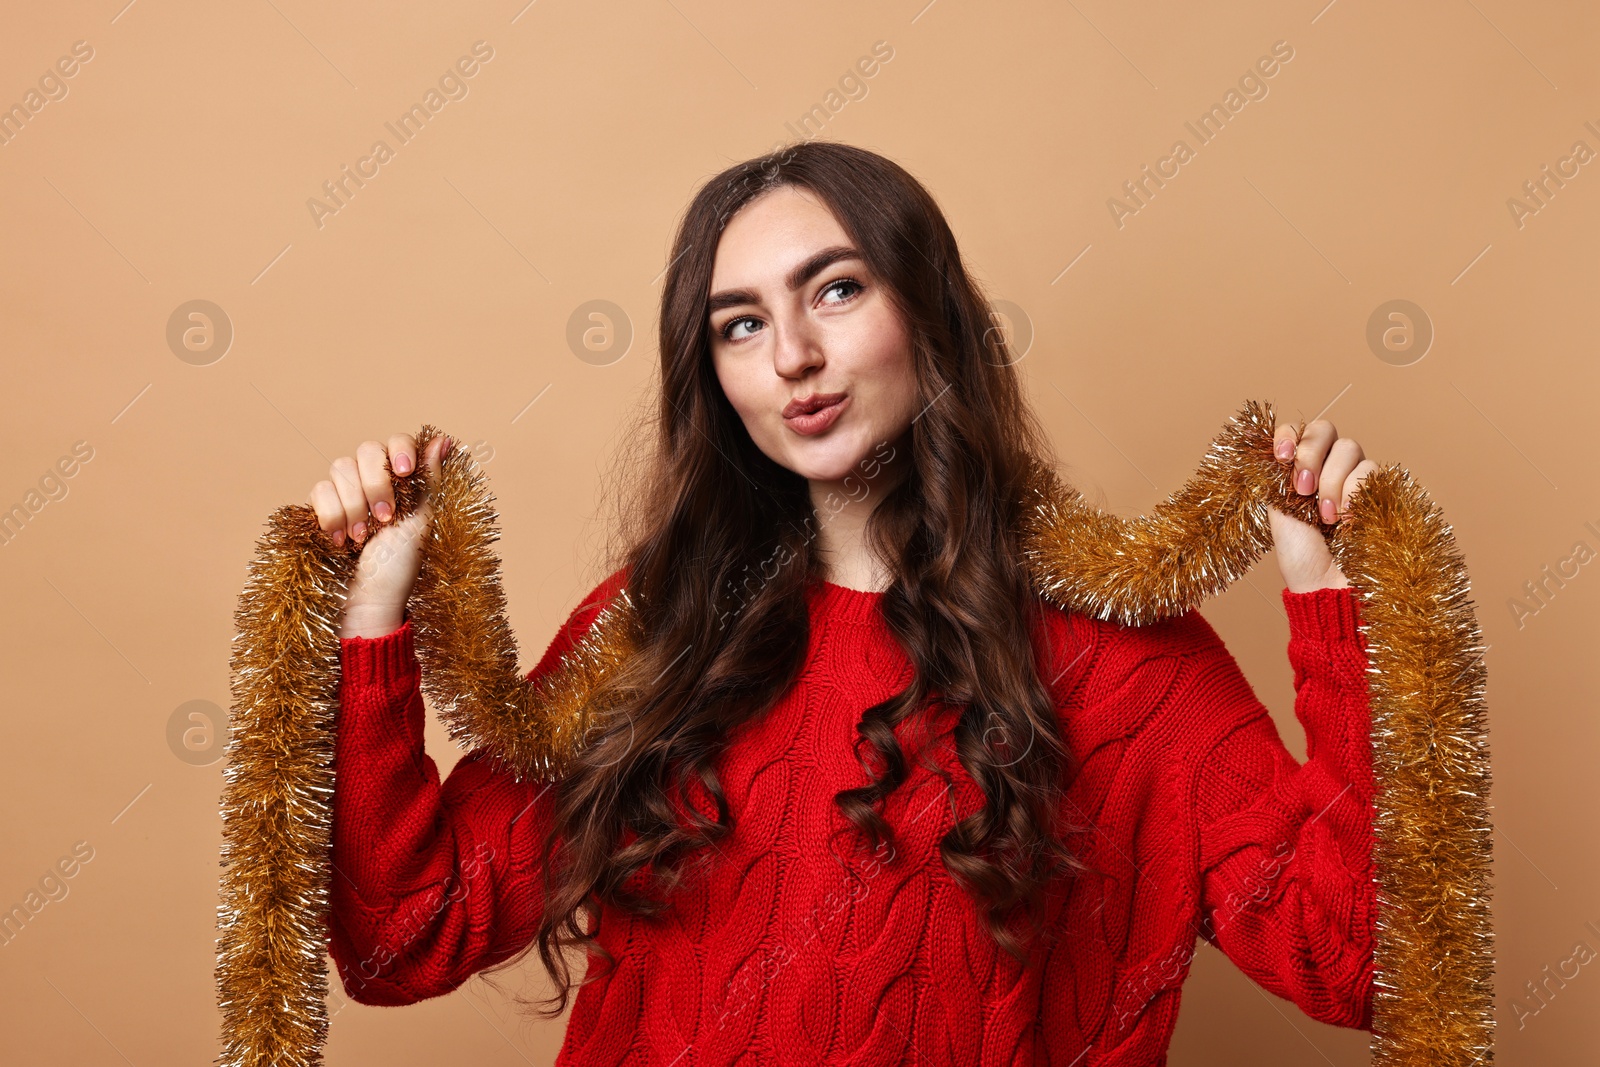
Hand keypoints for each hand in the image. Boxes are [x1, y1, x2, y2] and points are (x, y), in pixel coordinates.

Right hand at [307, 433, 452, 638]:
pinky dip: (332, 516)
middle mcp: (373, 480)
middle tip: (385, 518)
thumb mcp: (421, 521)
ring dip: (354, 506)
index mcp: (402, 481)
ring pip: (339, 467)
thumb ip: (430, 480)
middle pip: (366, 450)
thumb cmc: (400, 565)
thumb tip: (445, 440)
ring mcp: (345, 492)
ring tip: (363, 537)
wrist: (369, 599)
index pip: (396, 442)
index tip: (404, 472)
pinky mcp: (322, 508)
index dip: (399, 450)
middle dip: (375, 485)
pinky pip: (319, 490)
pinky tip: (342, 540)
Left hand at [1268, 418, 1377, 593]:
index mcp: (1299, 471)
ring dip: (1332, 481)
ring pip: (1349, 448)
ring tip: (1326, 517)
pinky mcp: (1378, 490)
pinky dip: (1354, 492)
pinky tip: (1347, 520)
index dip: (1291, 434)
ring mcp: (1354, 478)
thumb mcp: (1278, 511)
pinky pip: (1370, 470)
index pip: (1298, 430)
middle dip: (1311, 453)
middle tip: (1303, 488)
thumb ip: (1278, 475)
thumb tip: (1268, 441)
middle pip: (1325, 429)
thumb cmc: (1301, 556)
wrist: (1328, 586)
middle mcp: (1326, 468)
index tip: (1283, 456)